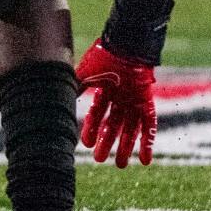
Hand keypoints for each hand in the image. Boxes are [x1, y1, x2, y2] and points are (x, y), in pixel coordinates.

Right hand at [75, 39, 156, 166]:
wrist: (126, 46)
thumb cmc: (104, 57)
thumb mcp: (85, 74)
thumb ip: (76, 87)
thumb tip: (60, 98)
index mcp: (104, 90)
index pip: (96, 115)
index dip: (90, 129)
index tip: (84, 144)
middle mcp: (119, 98)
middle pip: (112, 125)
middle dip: (105, 143)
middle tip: (99, 160)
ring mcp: (134, 102)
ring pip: (129, 129)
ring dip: (125, 147)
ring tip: (120, 165)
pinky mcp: (147, 103)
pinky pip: (149, 126)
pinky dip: (147, 143)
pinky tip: (145, 159)